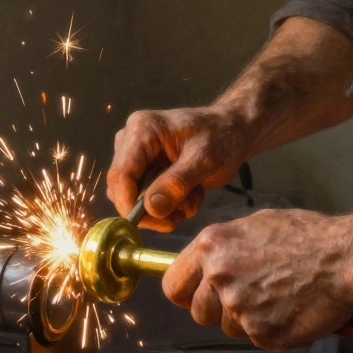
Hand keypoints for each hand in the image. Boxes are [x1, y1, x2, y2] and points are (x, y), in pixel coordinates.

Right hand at [106, 107, 251, 231]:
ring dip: (163, 208)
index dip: (129, 203)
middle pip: (123, 188)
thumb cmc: (221, 137)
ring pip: (134, 197)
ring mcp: (136, 155)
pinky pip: (145, 198)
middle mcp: (131, 140)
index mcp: (142, 129)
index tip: (154, 222)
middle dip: (151, 209)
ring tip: (192, 202)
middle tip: (178, 219)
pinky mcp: (144, 169)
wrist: (232, 132)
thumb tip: (150, 209)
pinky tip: (190, 197)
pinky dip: (168, 205)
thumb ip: (177, 184)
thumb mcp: (204, 160)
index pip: (121, 173)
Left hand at [163, 208, 352, 349]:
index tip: (197, 295)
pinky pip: (256, 339)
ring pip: (228, 329)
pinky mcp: (262, 333)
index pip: (173, 285)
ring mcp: (239, 308)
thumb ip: (223, 248)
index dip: (187, 293)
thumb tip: (205, 264)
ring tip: (277, 298)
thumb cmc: (308, 238)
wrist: (346, 259)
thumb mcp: (254, 225)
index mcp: (212, 247)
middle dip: (219, 310)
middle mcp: (219, 277)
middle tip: (249, 296)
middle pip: (199, 312)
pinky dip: (272, 330)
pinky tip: (290, 309)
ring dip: (247, 321)